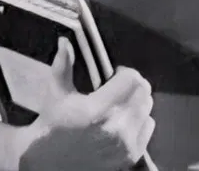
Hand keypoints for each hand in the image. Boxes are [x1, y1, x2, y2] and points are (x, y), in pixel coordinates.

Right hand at [18, 38, 154, 170]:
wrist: (50, 160)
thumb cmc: (53, 123)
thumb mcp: (55, 92)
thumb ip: (62, 65)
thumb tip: (65, 41)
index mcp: (96, 110)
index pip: (131, 80)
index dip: (124, 72)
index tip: (113, 73)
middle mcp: (115, 128)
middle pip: (143, 93)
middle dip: (132, 85)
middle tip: (117, 86)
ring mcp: (125, 145)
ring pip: (147, 109)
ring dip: (137, 101)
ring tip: (119, 103)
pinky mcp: (131, 156)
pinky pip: (148, 127)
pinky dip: (139, 120)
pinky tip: (122, 120)